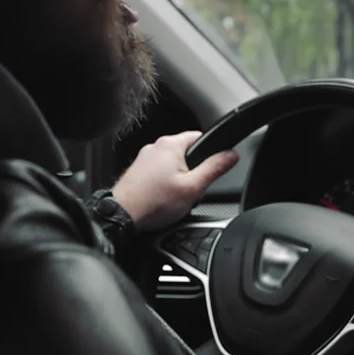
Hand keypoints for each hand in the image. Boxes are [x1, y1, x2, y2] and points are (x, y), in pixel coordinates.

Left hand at [112, 131, 238, 231]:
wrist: (122, 217)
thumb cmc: (153, 203)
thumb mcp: (192, 188)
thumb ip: (214, 168)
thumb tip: (231, 155)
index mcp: (170, 144)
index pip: (201, 137)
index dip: (211, 154)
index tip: (211, 170)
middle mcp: (156, 146)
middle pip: (187, 153)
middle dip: (194, 171)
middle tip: (191, 190)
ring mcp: (145, 158)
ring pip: (174, 165)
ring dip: (179, 179)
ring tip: (175, 198)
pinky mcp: (139, 171)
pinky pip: (160, 172)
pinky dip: (165, 184)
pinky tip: (163, 199)